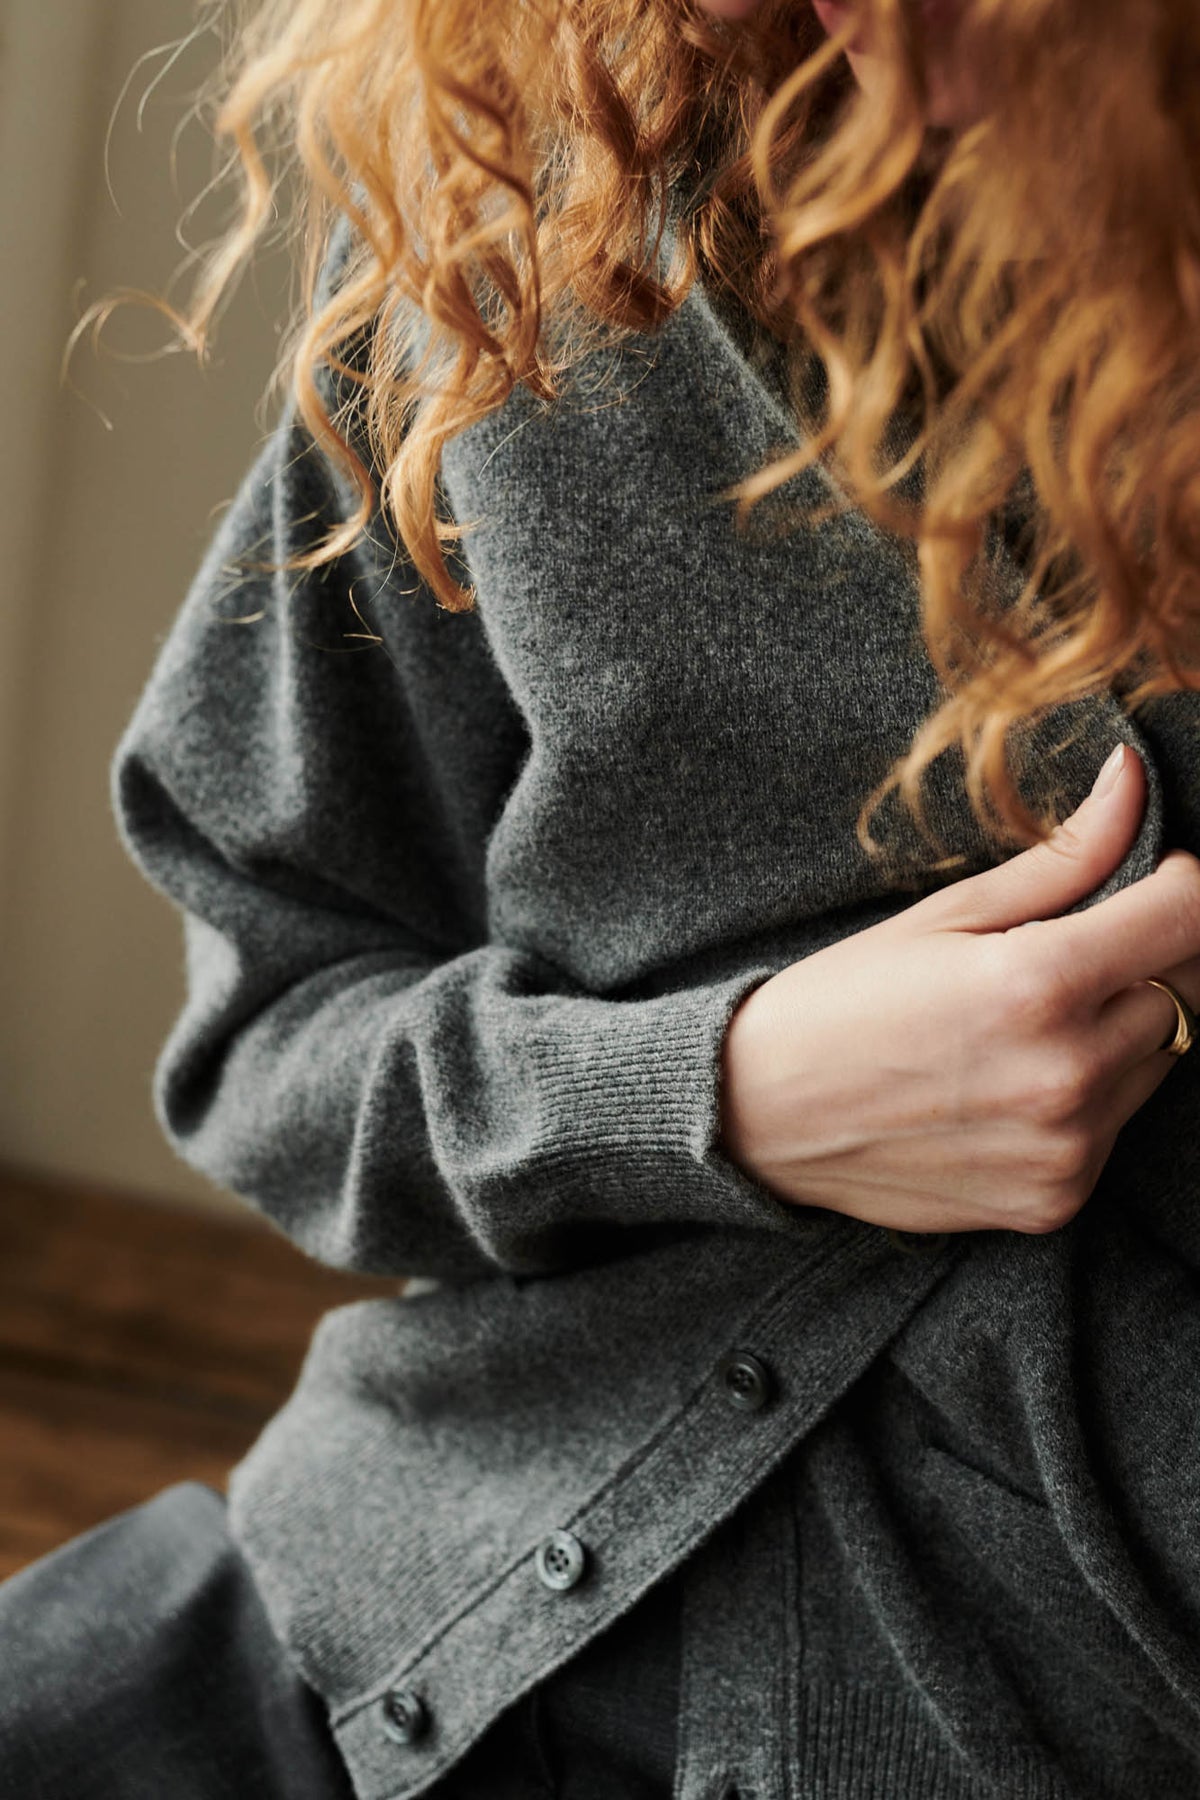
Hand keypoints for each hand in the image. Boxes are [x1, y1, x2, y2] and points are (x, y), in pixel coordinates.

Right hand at [718, 743, 1199, 1234]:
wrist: (759, 1116)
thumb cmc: (840, 1000)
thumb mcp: (944, 914)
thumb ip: (1062, 857)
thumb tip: (1134, 782)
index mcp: (1037, 984)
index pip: (1189, 914)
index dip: (1179, 881)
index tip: (1150, 878)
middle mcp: (1067, 1074)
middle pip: (1190, 990)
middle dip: (1151, 956)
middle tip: (1072, 950)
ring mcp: (1066, 1148)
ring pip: (1160, 1059)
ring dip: (1123, 1028)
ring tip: (1028, 1021)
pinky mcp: (1056, 1198)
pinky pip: (1117, 1127)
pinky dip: (1089, 1095)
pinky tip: (1012, 1080)